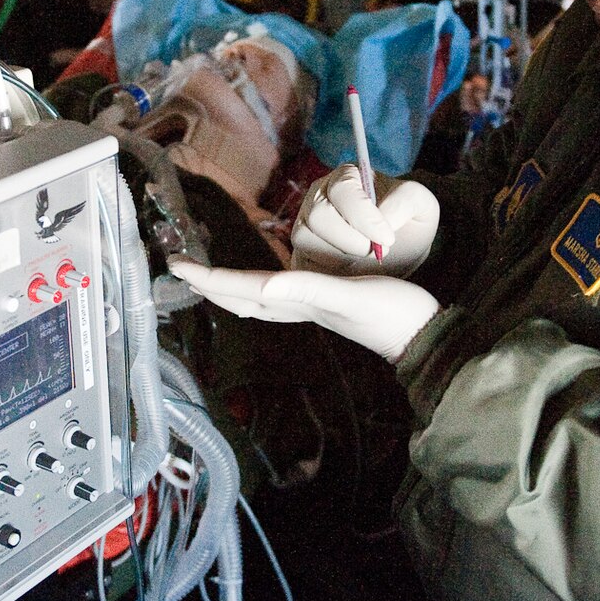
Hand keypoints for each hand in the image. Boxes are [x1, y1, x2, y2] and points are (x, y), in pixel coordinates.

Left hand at [169, 259, 438, 362]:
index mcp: (298, 302)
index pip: (242, 288)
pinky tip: (262, 286)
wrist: (423, 334)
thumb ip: (308, 289)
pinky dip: (259, 290)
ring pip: (258, 300)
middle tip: (179, 270)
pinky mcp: (328, 304)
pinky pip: (280, 297)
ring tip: (208, 280)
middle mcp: (299, 307)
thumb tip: (265, 287)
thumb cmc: (391, 313)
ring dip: (230, 289)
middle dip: (209, 285)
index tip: (176, 265)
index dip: (208, 277)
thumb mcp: (350, 296)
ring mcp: (312, 308)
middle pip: (242, 297)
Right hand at [291, 163, 439, 276]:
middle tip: (377, 252)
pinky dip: (327, 267)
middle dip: (351, 239)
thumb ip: (406, 201)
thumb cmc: (407, 227)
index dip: (363, 216)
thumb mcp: (421, 207)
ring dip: (340, 254)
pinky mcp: (300, 250)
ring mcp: (305, 222)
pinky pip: (302, 258)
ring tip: (366, 258)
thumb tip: (383, 216)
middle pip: (318, 214)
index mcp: (347, 177)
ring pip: (305, 237)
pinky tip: (349, 268)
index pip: (343, 189)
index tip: (387, 239)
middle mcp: (320, 195)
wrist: (397, 258)